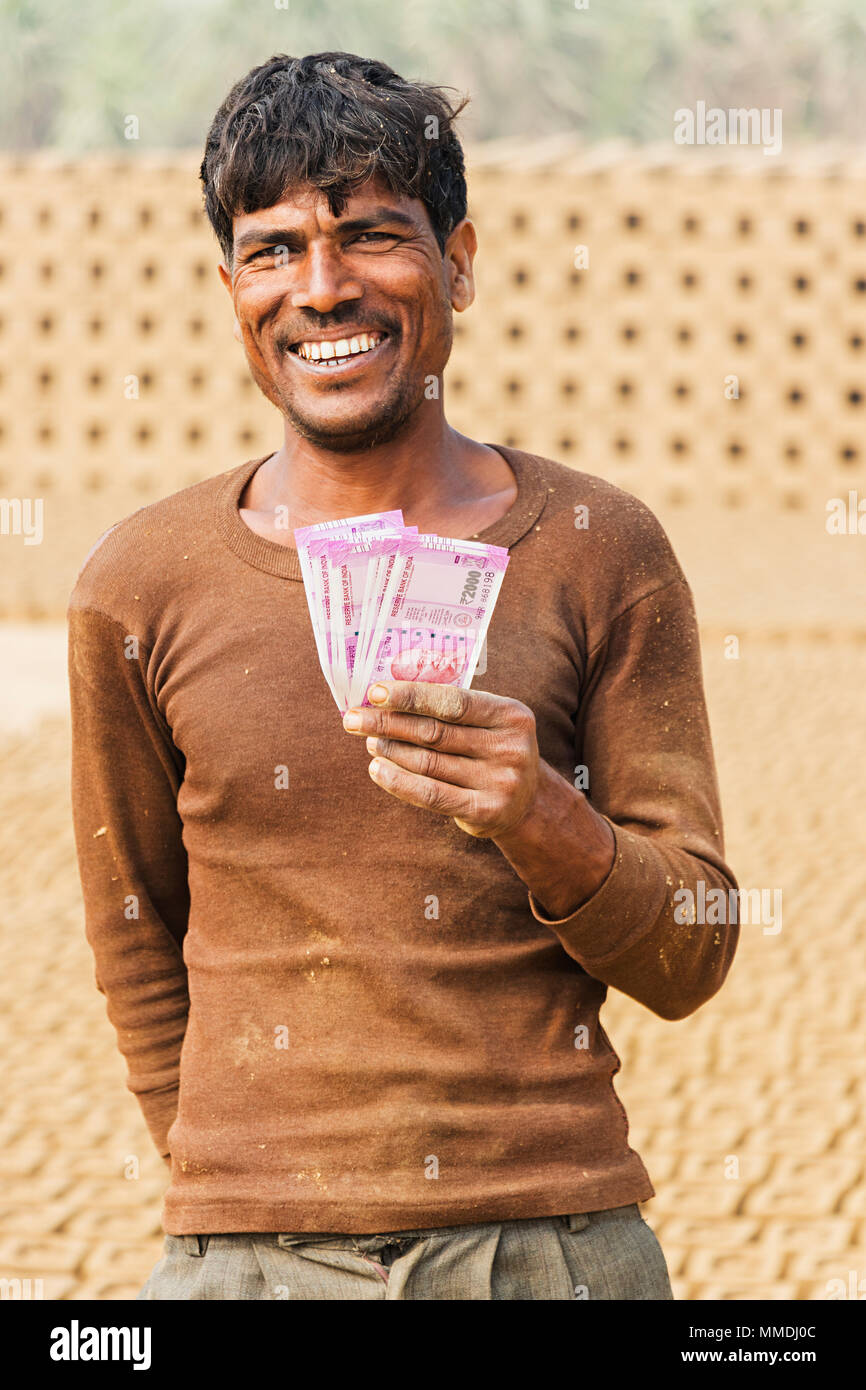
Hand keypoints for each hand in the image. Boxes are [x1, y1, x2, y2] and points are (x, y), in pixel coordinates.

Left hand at [342, 681, 539, 838]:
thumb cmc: (492, 750)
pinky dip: (399, 781)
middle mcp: (510, 748)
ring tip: (369, 741)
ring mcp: (501, 782)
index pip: (453, 701)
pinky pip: (432, 795)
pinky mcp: (486, 812)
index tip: (374, 692)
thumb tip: (386, 698)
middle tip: (354, 718)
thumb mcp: (488, 723)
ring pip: (429, 763)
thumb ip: (450, 709)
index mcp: (511, 714)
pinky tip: (377, 769)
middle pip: (435, 732)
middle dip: (388, 723)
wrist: (528, 803)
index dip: (410, 696)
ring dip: (390, 750)